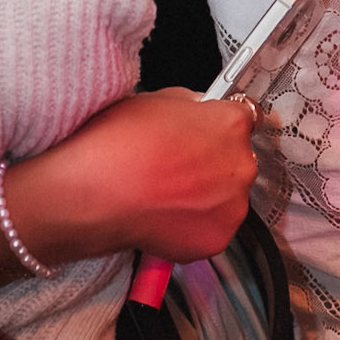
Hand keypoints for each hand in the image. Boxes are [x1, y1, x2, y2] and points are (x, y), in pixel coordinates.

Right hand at [13, 88, 257, 263]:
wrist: (92, 196)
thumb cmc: (115, 146)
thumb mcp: (156, 100)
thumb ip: (191, 105)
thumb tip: (198, 112)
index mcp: (230, 124)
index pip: (247, 117)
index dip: (223, 125)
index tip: (213, 132)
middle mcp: (240, 165)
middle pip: (237, 160)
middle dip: (214, 162)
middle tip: (177, 166)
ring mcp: (232, 206)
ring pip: (227, 197)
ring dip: (206, 195)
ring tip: (166, 194)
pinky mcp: (217, 239)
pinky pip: (212, 227)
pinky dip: (194, 225)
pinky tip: (164, 214)